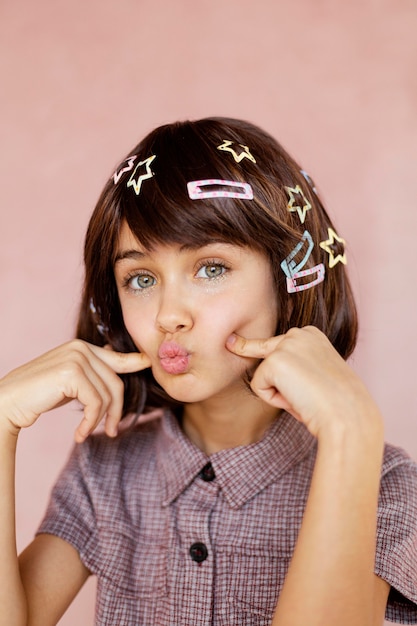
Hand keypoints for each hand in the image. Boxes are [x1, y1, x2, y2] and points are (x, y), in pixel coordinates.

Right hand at [0, 340, 150, 441]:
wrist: (9, 401)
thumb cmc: (39, 394)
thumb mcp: (71, 382)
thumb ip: (92, 374)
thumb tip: (121, 363)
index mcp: (81, 347)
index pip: (115, 357)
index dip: (133, 362)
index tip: (148, 364)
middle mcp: (81, 348)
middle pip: (115, 382)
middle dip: (116, 410)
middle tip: (113, 431)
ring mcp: (77, 358)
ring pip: (107, 395)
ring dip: (101, 420)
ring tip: (87, 434)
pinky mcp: (72, 373)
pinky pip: (95, 403)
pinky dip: (90, 423)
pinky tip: (80, 434)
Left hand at [226, 326, 381, 438]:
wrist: (347, 414)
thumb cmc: (335, 402)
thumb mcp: (316, 373)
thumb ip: (296, 364)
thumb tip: (260, 361)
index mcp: (311, 334)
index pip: (280, 350)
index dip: (290, 376)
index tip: (308, 383)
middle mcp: (297, 333)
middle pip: (268, 362)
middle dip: (279, 381)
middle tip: (308, 392)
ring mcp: (285, 345)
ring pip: (264, 377)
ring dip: (280, 393)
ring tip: (306, 396)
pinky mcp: (274, 362)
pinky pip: (259, 388)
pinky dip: (274, 400)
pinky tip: (297, 399)